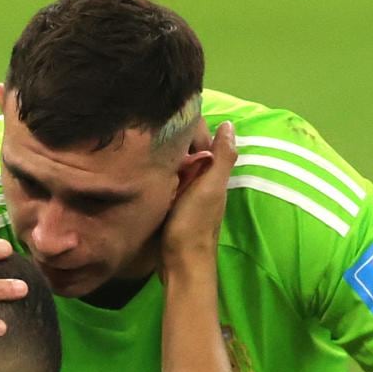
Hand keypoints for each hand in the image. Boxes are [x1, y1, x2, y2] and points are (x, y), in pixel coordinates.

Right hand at [158, 120, 237, 278]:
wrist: (180, 265)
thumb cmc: (194, 226)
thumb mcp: (210, 189)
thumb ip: (222, 158)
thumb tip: (229, 125)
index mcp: (211, 174)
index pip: (203, 139)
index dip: (191, 123)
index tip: (171, 106)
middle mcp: (201, 181)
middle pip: (190, 151)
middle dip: (176, 136)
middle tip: (150, 119)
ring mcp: (186, 195)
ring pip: (177, 166)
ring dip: (166, 154)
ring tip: (144, 136)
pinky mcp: (171, 206)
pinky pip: (167, 181)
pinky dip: (159, 172)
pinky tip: (144, 166)